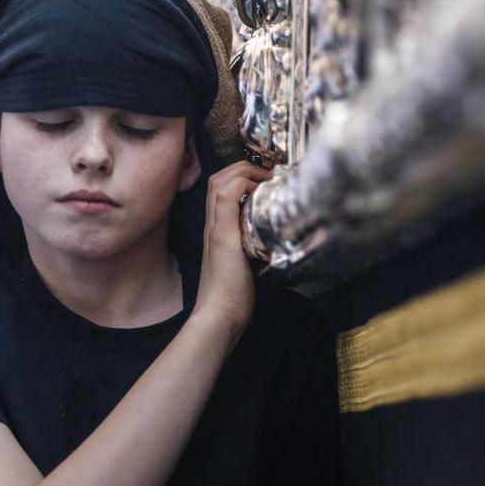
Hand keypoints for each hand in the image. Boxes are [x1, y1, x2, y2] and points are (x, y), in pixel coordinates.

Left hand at [193, 161, 272, 334]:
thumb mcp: (225, 237)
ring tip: (268, 189)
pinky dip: (251, 209)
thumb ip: (226, 206)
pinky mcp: (235, 252)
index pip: (224, 179)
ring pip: (230, 201)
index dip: (246, 170)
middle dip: (245, 171)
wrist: (222, 315)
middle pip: (223, 185)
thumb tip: (240, 178)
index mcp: (214, 219)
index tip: (269, 177)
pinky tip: (265, 216)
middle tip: (270, 176)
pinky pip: (239, 220)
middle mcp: (216, 225)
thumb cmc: (224, 280)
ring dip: (246, 187)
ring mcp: (225, 238)